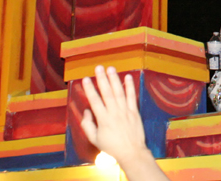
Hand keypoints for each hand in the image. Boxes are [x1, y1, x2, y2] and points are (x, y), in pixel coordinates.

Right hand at [81, 66, 167, 180]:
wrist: (131, 152)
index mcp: (103, 119)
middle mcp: (114, 113)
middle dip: (102, 79)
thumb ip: (88, 125)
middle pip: (107, 93)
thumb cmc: (112, 147)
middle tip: (98, 67)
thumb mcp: (95, 139)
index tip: (86, 78)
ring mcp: (126, 111)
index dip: (90, 89)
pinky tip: (128, 77)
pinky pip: (132, 97)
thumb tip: (87, 111)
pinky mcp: (134, 112)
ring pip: (119, 92)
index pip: (95, 101)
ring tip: (110, 68)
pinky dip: (130, 86)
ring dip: (115, 79)